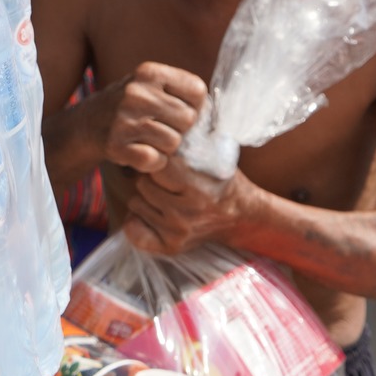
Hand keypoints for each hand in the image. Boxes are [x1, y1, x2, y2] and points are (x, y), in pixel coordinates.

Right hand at [85, 62, 207, 174]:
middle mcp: (136, 93)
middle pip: (188, 119)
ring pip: (173, 143)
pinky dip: (152, 162)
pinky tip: (141, 152)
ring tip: (149, 140)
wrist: (86, 125)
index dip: (195, 106)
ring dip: (166, 148)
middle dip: (181, 129)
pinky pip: (155, 160)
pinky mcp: (116, 146)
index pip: (197, 91)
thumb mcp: (150, 86)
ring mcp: (124, 120)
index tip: (180, 110)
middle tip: (163, 128)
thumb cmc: (130, 106)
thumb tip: (220, 112)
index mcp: (149, 72)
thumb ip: (181, 91)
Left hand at [123, 155, 259, 255]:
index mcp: (199, 188)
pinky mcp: (172, 247)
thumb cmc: (219, 178)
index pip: (158, 166)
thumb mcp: (210, 154)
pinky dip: (137, 220)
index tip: (170, 161)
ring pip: (136, 203)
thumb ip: (184, 144)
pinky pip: (134, 229)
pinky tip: (153, 213)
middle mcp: (188, 213)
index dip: (161, 160)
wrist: (240, 214)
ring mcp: (179, 232)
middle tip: (166, 180)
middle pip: (143, 184)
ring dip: (145, 196)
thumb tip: (152, 128)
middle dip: (151, 178)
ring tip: (165, 195)